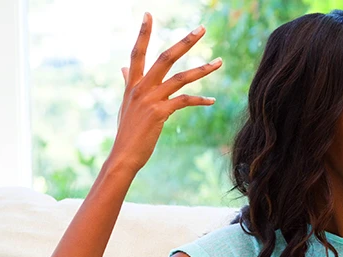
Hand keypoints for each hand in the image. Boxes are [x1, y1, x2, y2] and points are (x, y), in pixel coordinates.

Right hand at [108, 13, 221, 173]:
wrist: (124, 155)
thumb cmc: (128, 131)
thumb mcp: (126, 104)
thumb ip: (128, 83)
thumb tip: (123, 69)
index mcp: (133, 83)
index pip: (136, 52)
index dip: (143, 33)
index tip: (148, 14)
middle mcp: (141, 87)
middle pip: (165, 58)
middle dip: (185, 42)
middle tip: (202, 29)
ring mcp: (151, 99)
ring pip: (181, 77)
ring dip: (203, 69)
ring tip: (220, 62)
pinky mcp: (160, 112)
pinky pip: (185, 101)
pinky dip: (201, 100)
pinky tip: (213, 100)